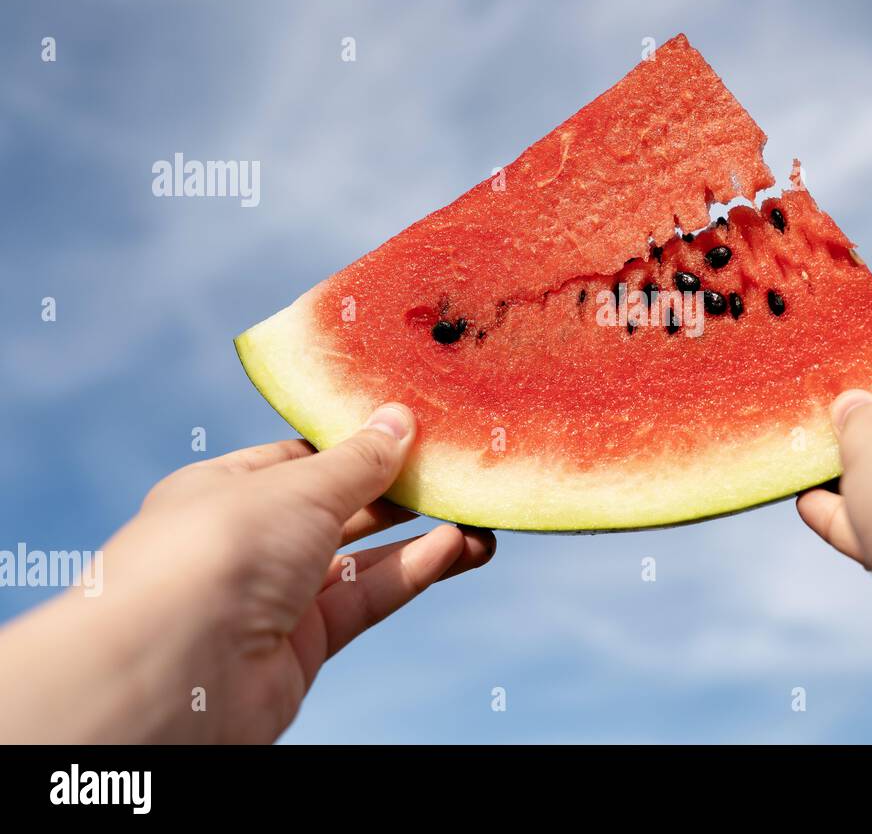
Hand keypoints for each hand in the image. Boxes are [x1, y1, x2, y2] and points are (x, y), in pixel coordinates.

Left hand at [0, 403, 492, 743]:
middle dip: (398, 491)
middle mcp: (247, 542)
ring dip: (420, 537)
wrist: (175, 670)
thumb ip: (359, 460)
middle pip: (338, 508)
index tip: (416, 428)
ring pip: (361, 558)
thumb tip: (400, 418)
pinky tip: (456, 549)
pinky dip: (410, 573)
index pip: (301, 458)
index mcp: (225, 489)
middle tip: (458, 473)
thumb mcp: (301, 485)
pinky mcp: (300, 647)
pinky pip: (364, 599)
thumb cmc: (219, 550)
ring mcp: (273, 597)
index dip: (358, 443)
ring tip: (480, 520)